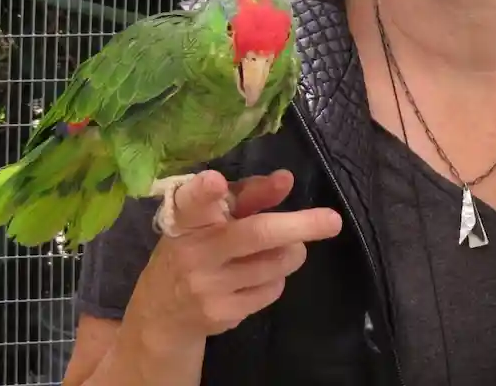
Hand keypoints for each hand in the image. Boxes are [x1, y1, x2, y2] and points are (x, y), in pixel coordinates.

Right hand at [126, 169, 342, 344]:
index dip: (203, 192)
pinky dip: (277, 278)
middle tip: (333, 221)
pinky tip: (258, 277)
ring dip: (291, 252)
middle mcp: (194, 252)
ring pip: (276, 263)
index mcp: (187, 219)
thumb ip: (250, 195)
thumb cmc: (197, 247)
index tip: (214, 181)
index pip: (192, 203)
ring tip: (282, 247)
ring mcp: (207, 287)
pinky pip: (272, 289)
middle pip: (257, 234)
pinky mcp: (222, 314)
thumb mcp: (214, 216)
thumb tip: (286, 179)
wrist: (162, 314)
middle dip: (300, 225)